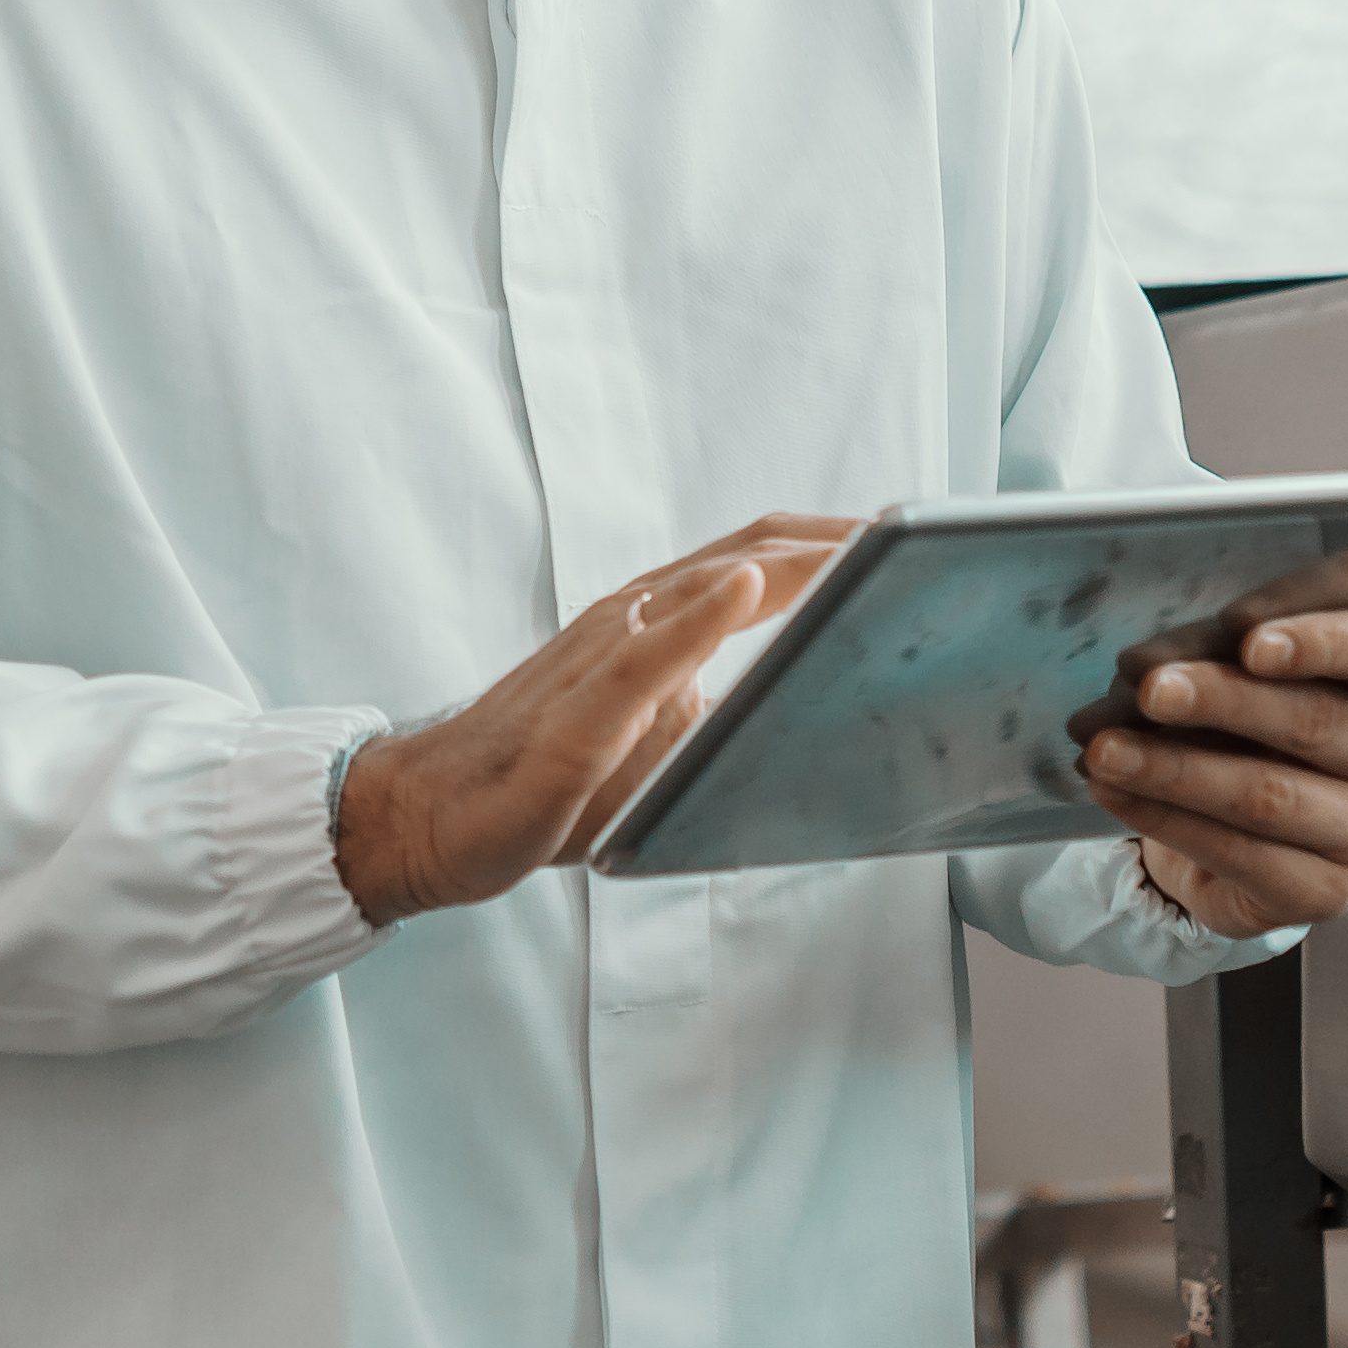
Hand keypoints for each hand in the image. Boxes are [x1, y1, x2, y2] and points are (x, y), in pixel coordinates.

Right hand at [334, 515, 866, 922]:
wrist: (428, 815)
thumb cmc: (543, 780)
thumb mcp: (659, 737)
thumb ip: (721, 702)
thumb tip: (808, 697)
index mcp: (656, 621)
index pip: (760, 559)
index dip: (838, 543)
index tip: (915, 538)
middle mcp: (630, 618)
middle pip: (748, 553)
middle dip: (835, 539)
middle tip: (919, 533)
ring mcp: (597, 659)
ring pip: (701, 585)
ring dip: (790, 563)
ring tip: (863, 545)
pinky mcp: (573, 720)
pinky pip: (638, 657)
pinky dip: (694, 617)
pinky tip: (742, 590)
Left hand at [1077, 556, 1347, 938]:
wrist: (1239, 821)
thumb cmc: (1249, 717)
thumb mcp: (1241, 658)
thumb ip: (1217, 646)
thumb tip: (1148, 666)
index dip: (1323, 639)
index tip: (1247, 638)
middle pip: (1319, 720)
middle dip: (1224, 701)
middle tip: (1150, 689)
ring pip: (1270, 794)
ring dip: (1175, 769)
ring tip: (1104, 748)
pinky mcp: (1324, 891)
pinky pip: (1237, 853)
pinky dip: (1165, 818)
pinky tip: (1115, 792)